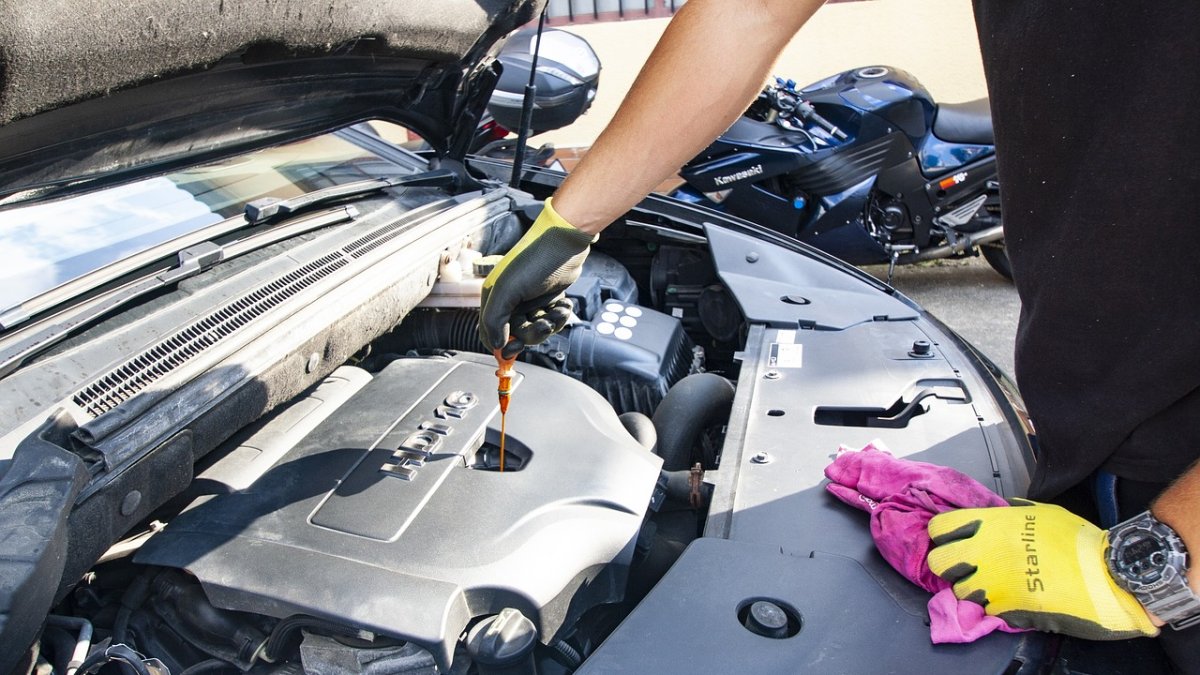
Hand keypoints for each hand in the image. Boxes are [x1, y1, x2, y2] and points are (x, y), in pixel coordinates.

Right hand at [479, 198, 593, 358]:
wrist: (565, 243)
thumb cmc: (535, 261)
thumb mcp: (508, 290)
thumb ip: (495, 319)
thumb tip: (497, 345)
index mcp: (494, 298)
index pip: (490, 333)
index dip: (502, 346)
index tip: (514, 351)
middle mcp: (509, 301)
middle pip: (517, 335)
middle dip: (533, 334)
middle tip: (544, 325)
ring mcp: (529, 301)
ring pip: (536, 330)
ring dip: (550, 324)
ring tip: (559, 310)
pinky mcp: (546, 299)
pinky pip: (550, 319)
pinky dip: (559, 316)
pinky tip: (564, 304)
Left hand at [927, 500, 1158, 639]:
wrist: (1107, 576)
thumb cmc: (1078, 541)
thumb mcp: (1043, 513)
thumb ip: (1014, 512)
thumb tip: (1003, 510)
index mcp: (991, 524)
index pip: (940, 527)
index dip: (944, 535)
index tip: (954, 540)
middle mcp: (984, 552)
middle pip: (939, 562)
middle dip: (950, 565)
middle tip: (968, 566)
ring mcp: (993, 583)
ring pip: (960, 589)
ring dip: (973, 588)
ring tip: (994, 585)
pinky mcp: (1005, 608)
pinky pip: (986, 608)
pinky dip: (995, 606)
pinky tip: (1013, 599)